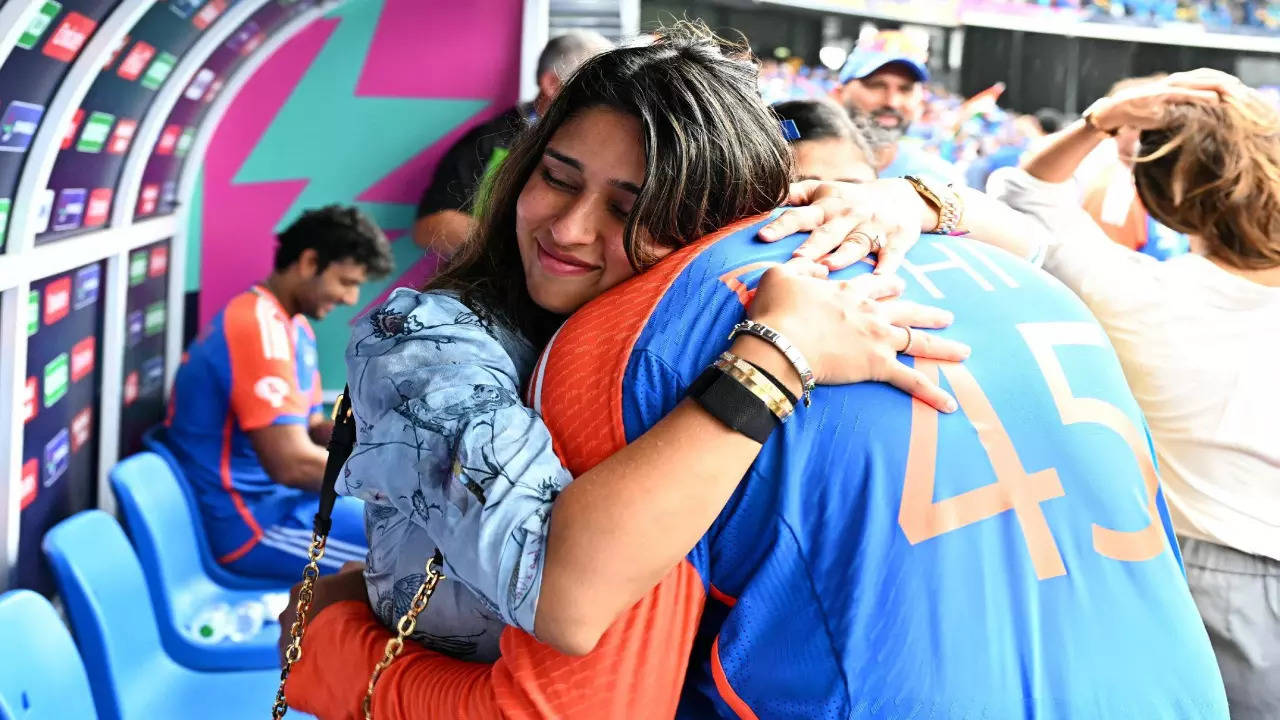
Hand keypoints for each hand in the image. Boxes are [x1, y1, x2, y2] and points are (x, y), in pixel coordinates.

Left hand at [277, 564, 368, 663]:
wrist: (343, 652)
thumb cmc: (352, 607)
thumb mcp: (359, 576)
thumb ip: (352, 569)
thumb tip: (347, 569)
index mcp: (298, 590)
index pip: (315, 590)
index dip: (334, 597)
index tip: (350, 606)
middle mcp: (285, 616)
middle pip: (305, 616)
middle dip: (322, 621)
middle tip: (346, 630)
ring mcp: (284, 647)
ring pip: (302, 643)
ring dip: (317, 646)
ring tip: (341, 654)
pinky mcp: (287, 674)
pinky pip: (304, 668)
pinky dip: (316, 667)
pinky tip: (334, 670)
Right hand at [748, 262, 969, 412]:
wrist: (781, 341)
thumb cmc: (777, 310)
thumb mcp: (781, 275)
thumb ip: (803, 266)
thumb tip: (820, 266)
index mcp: (849, 291)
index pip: (877, 285)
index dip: (890, 285)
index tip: (900, 285)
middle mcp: (870, 312)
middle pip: (907, 310)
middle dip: (927, 313)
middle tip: (945, 316)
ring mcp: (878, 338)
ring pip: (918, 341)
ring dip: (942, 346)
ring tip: (963, 351)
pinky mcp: (878, 365)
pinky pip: (911, 382)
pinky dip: (932, 393)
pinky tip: (951, 404)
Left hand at [758, 179, 935, 275]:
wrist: (901, 197)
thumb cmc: (849, 198)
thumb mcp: (822, 190)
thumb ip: (793, 194)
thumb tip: (763, 196)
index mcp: (826, 206)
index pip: (800, 216)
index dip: (782, 226)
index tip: (764, 236)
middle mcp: (848, 216)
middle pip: (828, 233)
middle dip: (812, 246)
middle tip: (796, 259)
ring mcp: (873, 227)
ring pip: (856, 243)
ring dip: (844, 255)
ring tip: (829, 267)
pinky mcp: (896, 238)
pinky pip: (891, 253)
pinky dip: (887, 265)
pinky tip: (879, 278)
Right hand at [1087, 73, 1222, 132]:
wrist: (1115, 112)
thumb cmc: (1137, 114)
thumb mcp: (1160, 112)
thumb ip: (1175, 110)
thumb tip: (1190, 116)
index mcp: (1173, 85)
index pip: (1200, 79)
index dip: (1217, 81)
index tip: (1233, 88)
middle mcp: (1172, 83)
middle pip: (1203, 77)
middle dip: (1222, 81)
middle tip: (1239, 88)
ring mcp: (1168, 88)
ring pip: (1198, 83)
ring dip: (1216, 86)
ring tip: (1233, 91)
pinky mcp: (1162, 96)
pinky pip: (1186, 94)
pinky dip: (1201, 96)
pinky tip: (1214, 99)